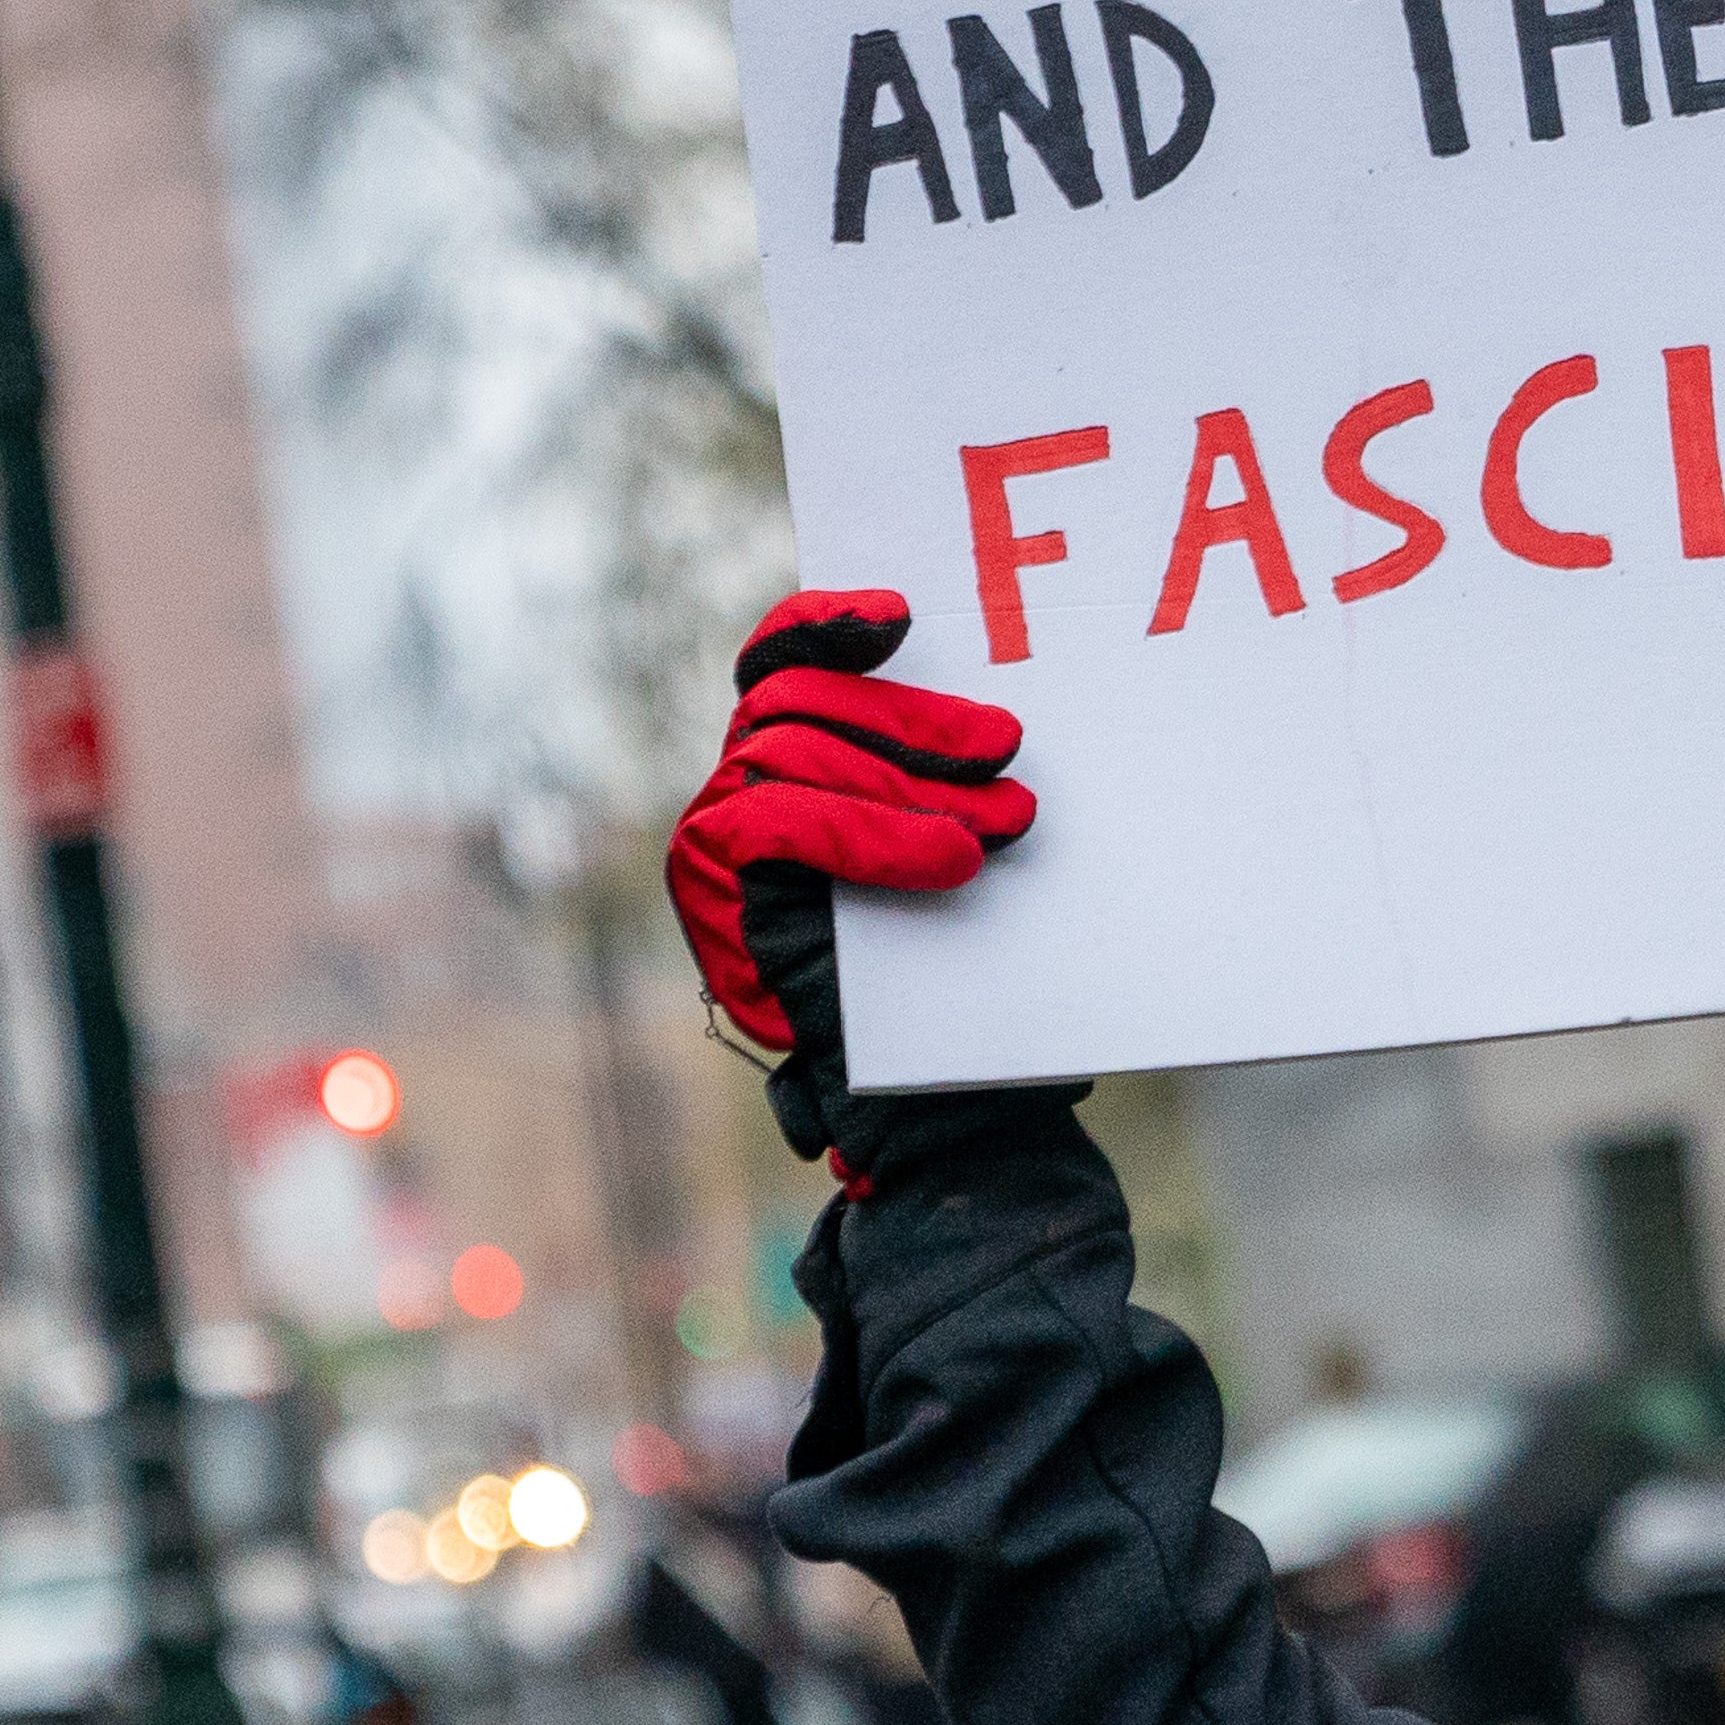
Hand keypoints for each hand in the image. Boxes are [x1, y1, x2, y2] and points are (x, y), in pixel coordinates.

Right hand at [666, 591, 1034, 1149]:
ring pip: (794, 754)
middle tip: (1007, 747)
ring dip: (911, 783)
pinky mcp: (718, 893)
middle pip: (799, 702)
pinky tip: (949, 860)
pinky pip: (778, 821)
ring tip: (1006, 820)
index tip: (903, 615)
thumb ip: (941, 778)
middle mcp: (737, 799)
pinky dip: (870, 831)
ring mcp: (717, 847)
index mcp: (789, 773)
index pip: (783, 668)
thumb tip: (995, 710)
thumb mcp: (958, 851)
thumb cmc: (959, 975)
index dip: (825, 626)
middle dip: (912, 719)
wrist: (941, 1109)